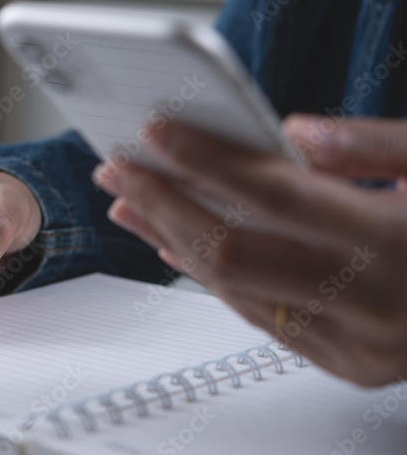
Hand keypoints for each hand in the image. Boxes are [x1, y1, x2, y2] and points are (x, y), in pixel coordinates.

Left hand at [93, 116, 406, 386]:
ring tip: (130, 201)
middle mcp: (377, 305)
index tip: (154, 131)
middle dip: (164, 204)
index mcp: (401, 243)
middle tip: (117, 168)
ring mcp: (362, 346)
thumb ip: (377, 144)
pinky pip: (259, 318)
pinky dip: (211, 277)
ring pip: (235, 291)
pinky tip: (176, 244)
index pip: (274, 194)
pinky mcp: (351, 364)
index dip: (204, 159)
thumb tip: (293, 131)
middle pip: (234, 251)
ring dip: (171, 241)